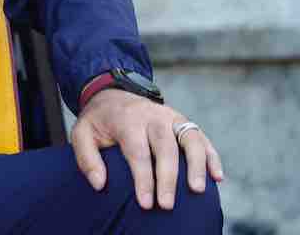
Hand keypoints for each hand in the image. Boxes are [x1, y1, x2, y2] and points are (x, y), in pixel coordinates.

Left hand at [71, 88, 222, 210]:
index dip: (143, 179)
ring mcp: (171, 117)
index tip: (145, 204)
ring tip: (197, 190)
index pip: (137, 151)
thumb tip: (99, 184)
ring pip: (190, 138)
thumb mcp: (82, 132)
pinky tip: (218, 176)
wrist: (114, 94)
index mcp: (127, 119)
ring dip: (197, 165)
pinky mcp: (183, 121)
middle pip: (165, 146)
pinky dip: (212, 155)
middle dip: (168, 178)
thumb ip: (86, 158)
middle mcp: (152, 115)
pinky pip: (201, 137)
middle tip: (167, 205)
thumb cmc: (99, 121)